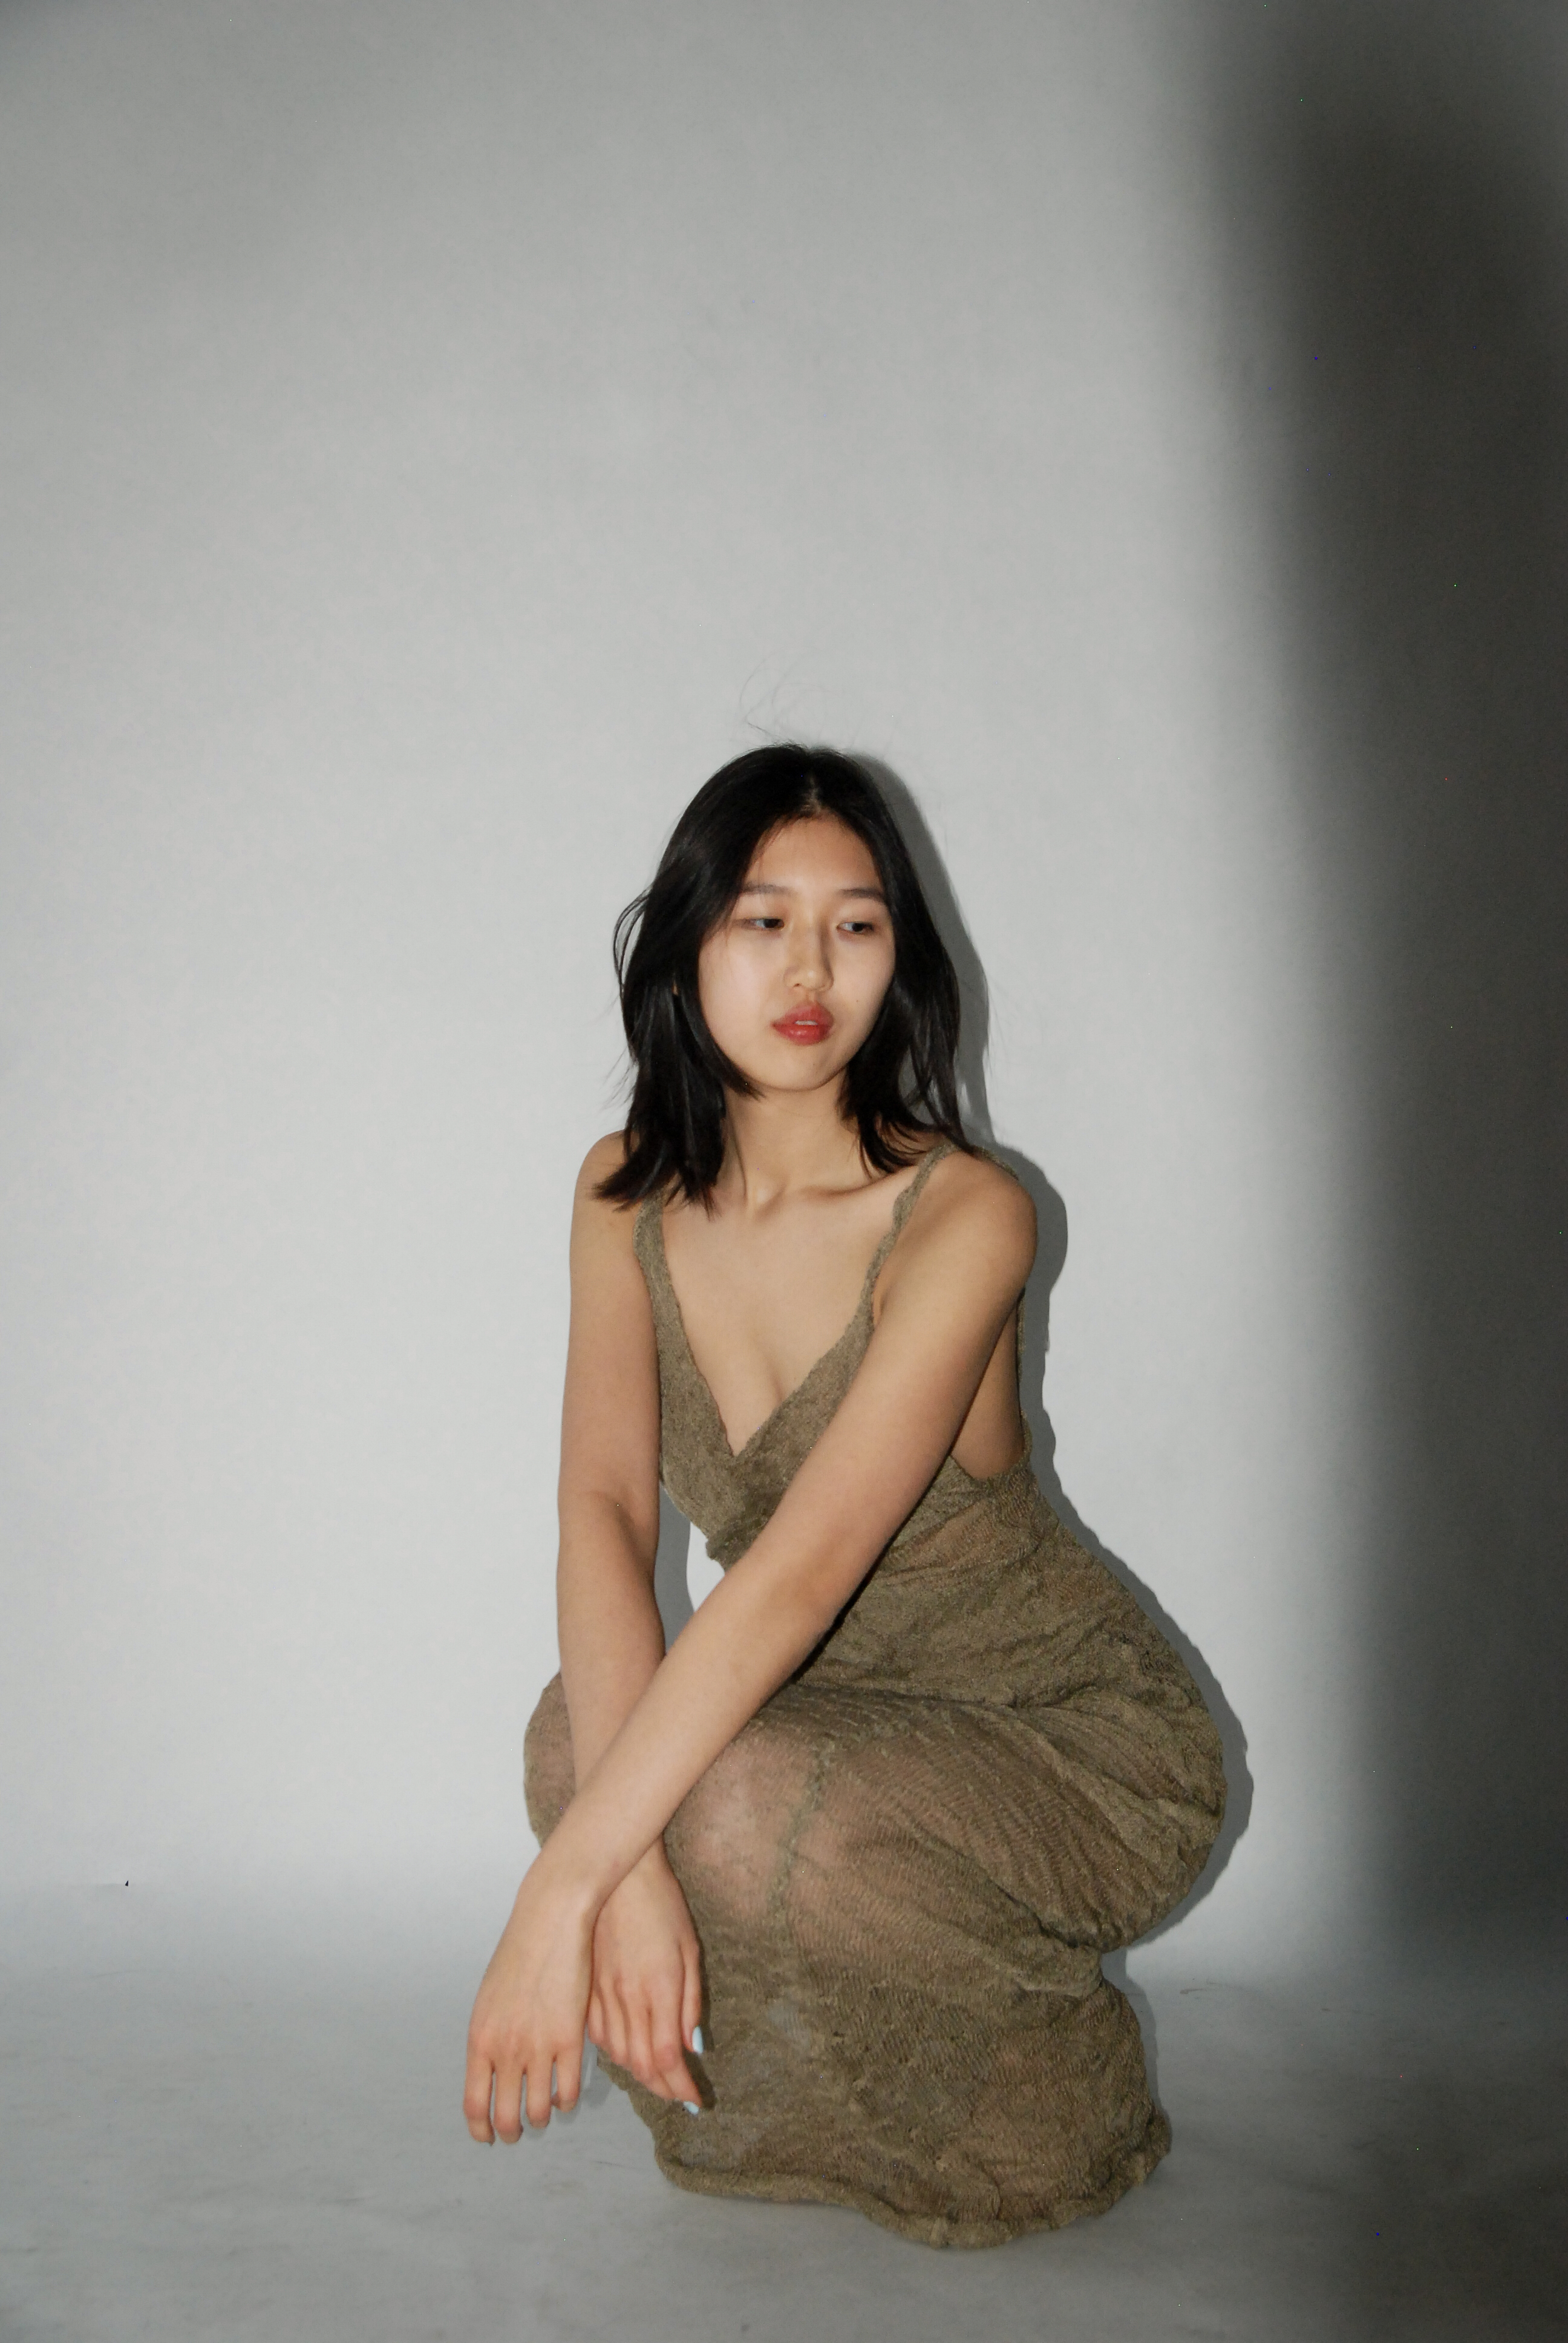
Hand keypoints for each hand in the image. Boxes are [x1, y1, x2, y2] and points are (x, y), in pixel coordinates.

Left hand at [464, 1853, 595, 2140]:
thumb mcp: (489, 1998)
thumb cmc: (519, 1954)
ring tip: (542, 2115)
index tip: (486, 2137)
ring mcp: (539, 2047)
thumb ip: (489, 2037)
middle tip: (516, 2133)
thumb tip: (491, 2071)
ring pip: (538, 2110)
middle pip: (506, 2116)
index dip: (480, 2129)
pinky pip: (569, 2090)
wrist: (550, 1921)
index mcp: (480, 2039)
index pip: (474, 2104)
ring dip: (539, 2119)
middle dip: (510, 2132)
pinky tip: (565, 2096)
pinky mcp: (570, 2039)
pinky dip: (566, 2101)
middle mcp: (506, 2050)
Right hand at [587, 1844, 703, 2105]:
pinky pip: (597, 2035)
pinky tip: (627, 2053)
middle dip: (663, 2088)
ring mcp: (601, 1995)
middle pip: (641, 2064)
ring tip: (659, 2081)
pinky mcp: (585, 1989)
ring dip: (640, 2075)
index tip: (695, 2100)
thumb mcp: (689, 1949)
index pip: (667, 2057)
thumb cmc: (661, 1906)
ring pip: (617, 2054)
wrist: (619, 1876)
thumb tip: (693, 2046)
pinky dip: (614, 2053)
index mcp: (658, 1988)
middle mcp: (627, 1998)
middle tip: (680, 2095)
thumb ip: (691, 2001)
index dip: (680, 2087)